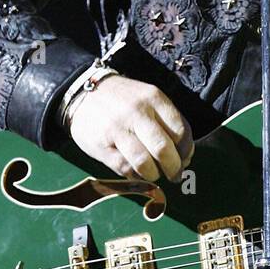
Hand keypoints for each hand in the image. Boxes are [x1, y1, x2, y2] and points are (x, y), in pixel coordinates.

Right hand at [68, 74, 193, 181]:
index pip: (180, 131)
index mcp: (154, 98)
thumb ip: (168, 123)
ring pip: (144, 163)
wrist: (84, 93)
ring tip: (154, 173)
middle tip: (174, 174)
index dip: (186, 150)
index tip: (184, 158)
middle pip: (163, 149)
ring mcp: (117, 129)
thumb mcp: (149, 99)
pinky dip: (135, 175)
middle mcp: (137, 112)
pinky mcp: (101, 146)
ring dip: (154, 174)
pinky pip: (125, 168)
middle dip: (173, 168)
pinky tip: (137, 171)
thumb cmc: (125, 100)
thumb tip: (184, 157)